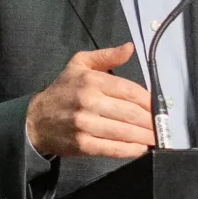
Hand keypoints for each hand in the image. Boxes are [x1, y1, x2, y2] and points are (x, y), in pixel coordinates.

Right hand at [26, 43, 154, 158]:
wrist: (36, 120)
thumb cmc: (62, 90)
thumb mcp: (79, 64)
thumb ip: (107, 56)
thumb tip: (129, 48)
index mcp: (91, 80)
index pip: (129, 90)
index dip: (148, 101)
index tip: (158, 107)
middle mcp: (88, 101)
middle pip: (130, 113)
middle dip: (150, 121)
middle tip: (160, 126)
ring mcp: (85, 125)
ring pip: (124, 132)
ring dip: (144, 137)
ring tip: (155, 138)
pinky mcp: (83, 145)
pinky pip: (112, 148)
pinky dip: (130, 150)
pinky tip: (140, 148)